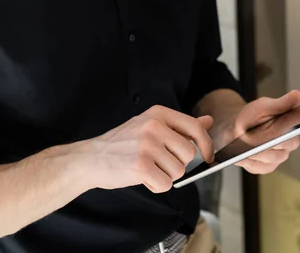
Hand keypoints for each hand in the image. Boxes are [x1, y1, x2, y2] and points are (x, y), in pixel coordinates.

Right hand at [83, 105, 213, 192]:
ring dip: (166, 176)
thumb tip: (208, 121)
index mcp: (158, 113)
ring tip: (147, 168)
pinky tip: (142, 178)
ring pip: (178, 171)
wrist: (91, 158)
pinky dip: (156, 186)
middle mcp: (153, 126)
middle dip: (178, 164)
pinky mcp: (141, 166)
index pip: (195, 128)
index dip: (206, 145)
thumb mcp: (151, 126)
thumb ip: (180, 126)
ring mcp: (147, 145)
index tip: (207, 156)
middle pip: (189, 154)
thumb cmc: (123, 144)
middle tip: (159, 162)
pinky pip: (165, 184)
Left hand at [222, 90, 299, 174]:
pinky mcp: (264, 167)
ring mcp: (276, 159)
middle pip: (279, 150)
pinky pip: (256, 167)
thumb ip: (282, 103)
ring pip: (267, 158)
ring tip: (243, 144)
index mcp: (292, 130)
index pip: (291, 137)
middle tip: (252, 137)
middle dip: (265, 143)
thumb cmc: (253, 116)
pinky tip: (241, 153)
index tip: (273, 132)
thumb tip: (297, 95)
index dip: (281, 135)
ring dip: (255, 151)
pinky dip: (248, 160)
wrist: (237, 127)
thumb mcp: (265, 106)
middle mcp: (287, 147)